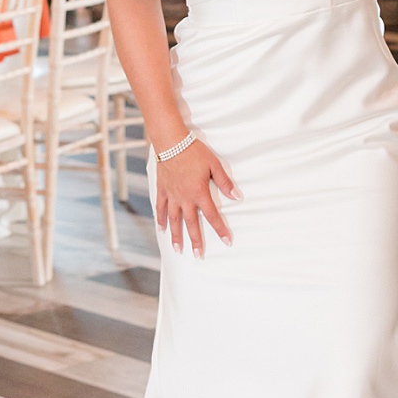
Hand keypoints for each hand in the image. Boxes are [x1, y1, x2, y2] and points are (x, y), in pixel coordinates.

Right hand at [155, 138, 237, 254]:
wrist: (171, 142)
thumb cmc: (194, 152)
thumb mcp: (214, 165)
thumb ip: (225, 182)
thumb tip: (237, 196)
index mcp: (199, 193)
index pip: (212, 216)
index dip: (220, 230)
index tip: (227, 241)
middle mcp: (185, 198)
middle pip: (191, 224)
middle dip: (196, 241)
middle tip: (198, 255)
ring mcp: (172, 195)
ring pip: (174, 220)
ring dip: (176, 235)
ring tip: (178, 249)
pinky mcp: (162, 190)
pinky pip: (160, 208)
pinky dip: (160, 219)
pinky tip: (162, 229)